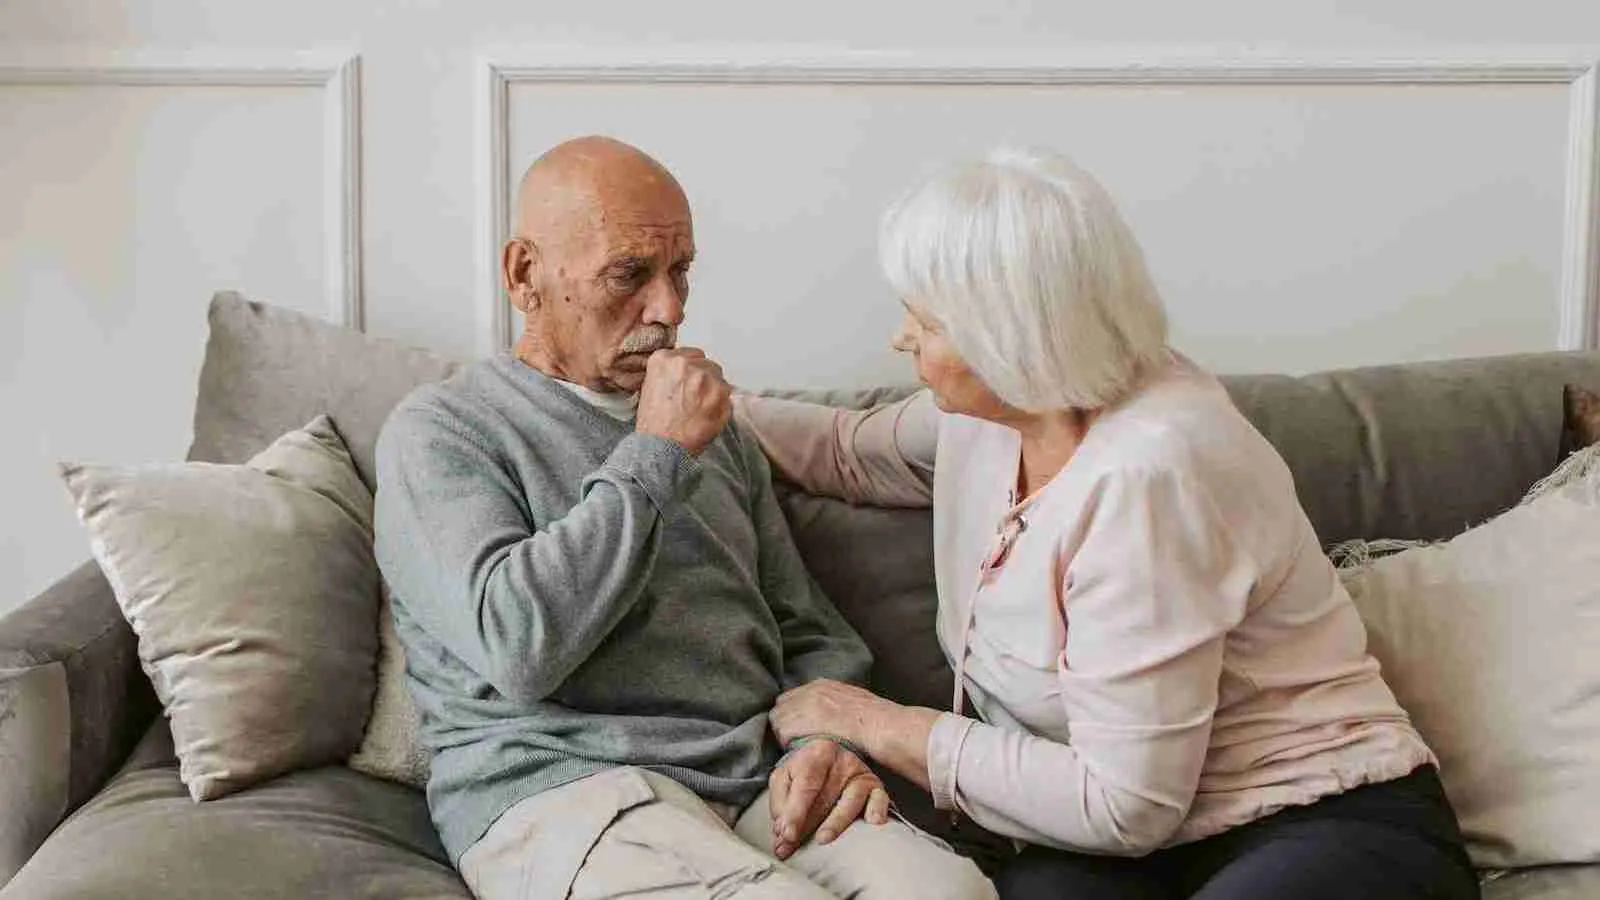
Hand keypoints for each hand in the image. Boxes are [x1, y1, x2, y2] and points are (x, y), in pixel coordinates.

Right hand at [636, 347, 731, 455]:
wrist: (661, 448)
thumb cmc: (654, 424)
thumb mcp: (650, 387)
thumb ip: (669, 372)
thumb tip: (686, 369)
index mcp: (664, 359)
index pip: (689, 354)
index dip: (690, 371)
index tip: (687, 383)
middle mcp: (685, 363)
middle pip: (706, 364)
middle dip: (703, 380)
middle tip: (694, 399)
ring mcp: (705, 377)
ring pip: (719, 378)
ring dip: (714, 392)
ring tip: (700, 410)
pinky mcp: (721, 394)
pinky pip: (727, 396)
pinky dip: (721, 406)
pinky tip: (707, 417)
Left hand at [768, 739, 890, 859]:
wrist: (830, 756)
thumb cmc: (806, 771)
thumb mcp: (785, 778)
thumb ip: (780, 804)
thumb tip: (782, 834)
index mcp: (817, 754)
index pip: (806, 786)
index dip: (795, 813)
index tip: (787, 835)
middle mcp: (842, 761)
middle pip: (826, 797)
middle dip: (808, 826)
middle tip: (792, 845)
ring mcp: (860, 774)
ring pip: (851, 799)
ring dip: (837, 822)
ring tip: (823, 838)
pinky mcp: (876, 787)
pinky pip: (880, 799)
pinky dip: (877, 810)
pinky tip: (872, 822)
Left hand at [771, 679, 895, 749]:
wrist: (878, 726)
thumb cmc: (875, 719)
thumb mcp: (855, 700)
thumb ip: (839, 703)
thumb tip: (835, 714)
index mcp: (822, 685)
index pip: (795, 696)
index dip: (796, 713)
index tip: (802, 726)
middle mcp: (807, 692)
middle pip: (781, 705)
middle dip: (787, 721)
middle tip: (797, 739)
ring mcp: (799, 707)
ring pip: (778, 721)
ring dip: (786, 733)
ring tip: (799, 748)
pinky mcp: (794, 724)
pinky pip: (781, 735)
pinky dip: (787, 745)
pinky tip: (800, 753)